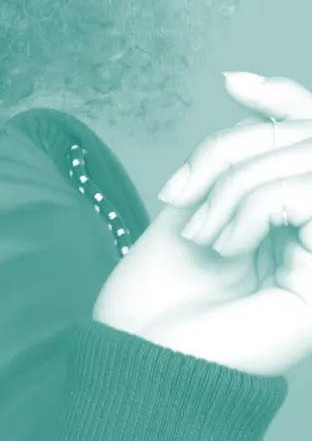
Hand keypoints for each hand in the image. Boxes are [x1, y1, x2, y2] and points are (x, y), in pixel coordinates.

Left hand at [91, 71, 311, 375]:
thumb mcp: (196, 202)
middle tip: (184, 194)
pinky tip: (225, 245)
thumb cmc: (161, 295)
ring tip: (202, 231)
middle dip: (234, 150)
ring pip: (305, 163)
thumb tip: (245, 85)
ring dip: (235, 186)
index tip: (235, 83)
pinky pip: (304, 197)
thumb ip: (232, 154)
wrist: (146, 357)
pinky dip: (252, 207)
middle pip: (305, 139)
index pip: (311, 132)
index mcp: (295, 215)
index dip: (285, 96)